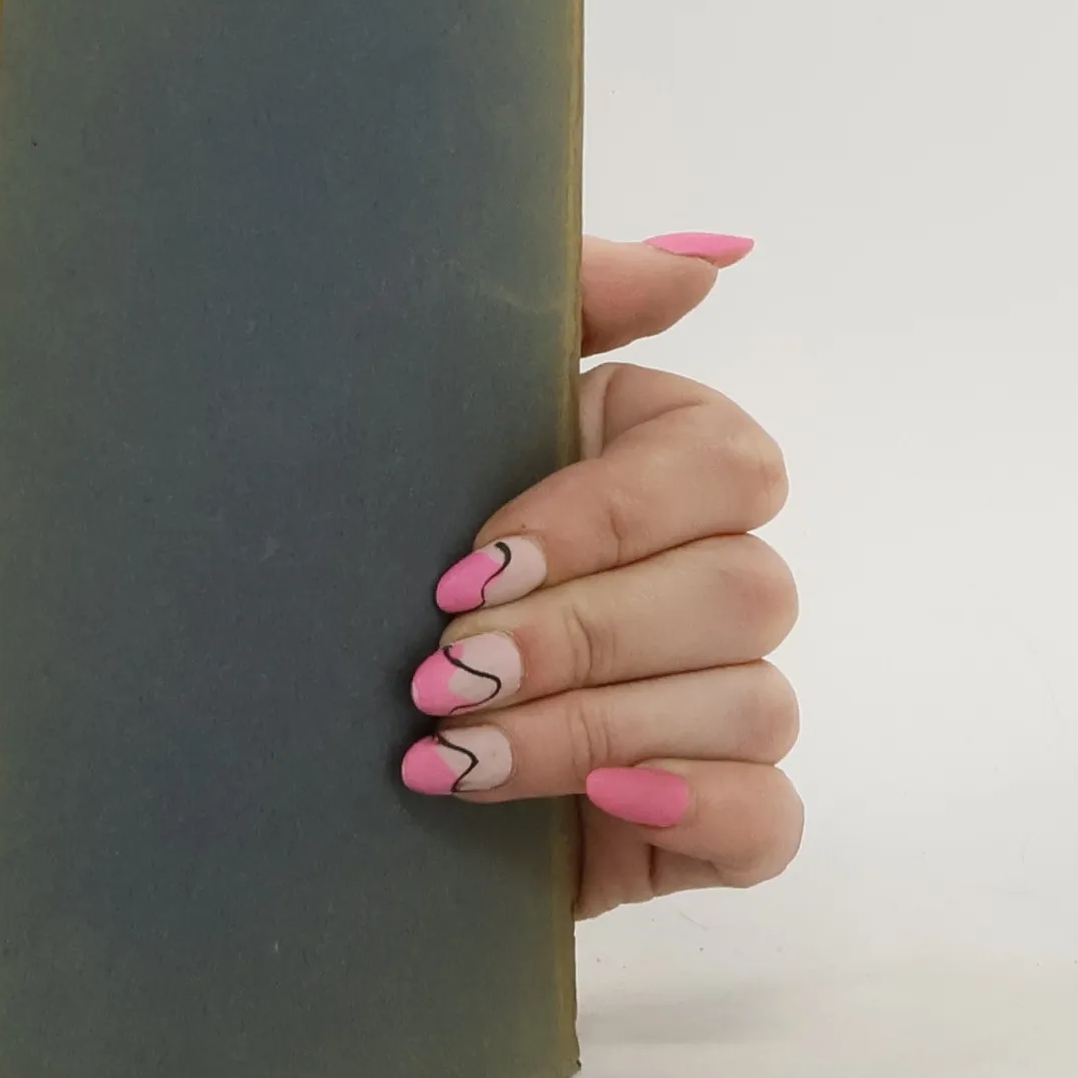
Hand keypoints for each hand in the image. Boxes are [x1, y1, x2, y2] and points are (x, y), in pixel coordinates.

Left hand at [400, 233, 801, 918]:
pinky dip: (697, 806)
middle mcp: (707, 575)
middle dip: (582, 637)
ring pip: (753, 702)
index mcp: (659, 467)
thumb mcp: (431, 412)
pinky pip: (770, 817)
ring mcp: (719, 702)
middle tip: (441, 672)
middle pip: (744, 589)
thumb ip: (570, 304)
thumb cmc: (371, 558)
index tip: (470, 565)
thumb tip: (706, 259)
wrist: (306, 726)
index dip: (609, 517)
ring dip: (595, 730)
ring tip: (454, 753)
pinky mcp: (712, 818)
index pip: (720, 465)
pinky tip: (603, 804)